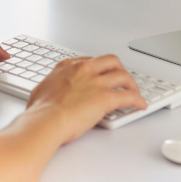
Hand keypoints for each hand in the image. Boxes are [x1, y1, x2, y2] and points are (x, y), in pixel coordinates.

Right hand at [26, 55, 146, 144]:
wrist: (45, 120)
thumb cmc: (41, 110)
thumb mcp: (42, 90)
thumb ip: (51, 87)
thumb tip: (49, 92)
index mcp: (68, 67)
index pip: (90, 61)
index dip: (99, 68)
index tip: (102, 74)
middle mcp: (84, 70)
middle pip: (110, 61)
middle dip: (119, 69)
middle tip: (122, 78)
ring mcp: (96, 82)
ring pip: (123, 75)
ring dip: (131, 84)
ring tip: (134, 91)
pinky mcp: (106, 97)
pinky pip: (129, 96)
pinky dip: (137, 100)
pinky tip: (140, 105)